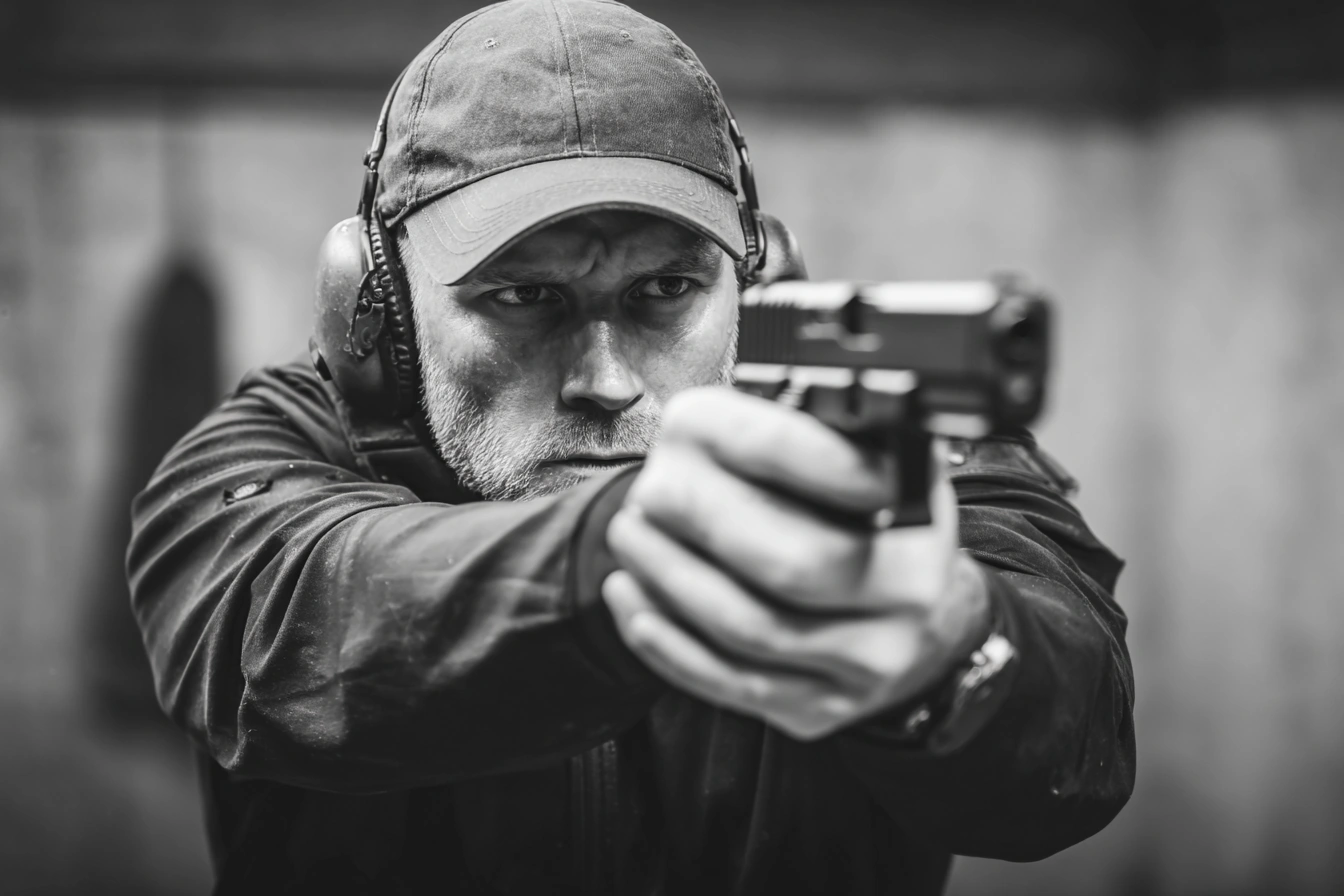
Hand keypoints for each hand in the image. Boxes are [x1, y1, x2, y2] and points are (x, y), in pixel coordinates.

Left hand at [602, 387, 990, 739]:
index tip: (690, 430)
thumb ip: (800, 430)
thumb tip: (715, 417)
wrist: (923, 612)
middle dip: (693, 525)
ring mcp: (871, 656)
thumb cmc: (866, 517)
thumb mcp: (856, 448)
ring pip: (745, 627)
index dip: (760, 449)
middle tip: (643, 496)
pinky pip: (727, 681)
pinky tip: (632, 600)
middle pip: (785, 561)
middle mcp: (908, 583)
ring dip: (666, 578)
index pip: (833, 467)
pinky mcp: (823, 706)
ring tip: (630, 537)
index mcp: (913, 499)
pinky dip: (664, 640)